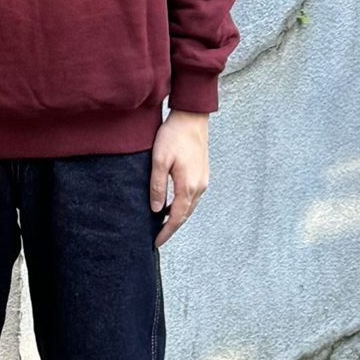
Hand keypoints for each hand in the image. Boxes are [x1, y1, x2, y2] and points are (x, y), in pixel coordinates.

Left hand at [150, 110, 209, 248]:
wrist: (191, 117)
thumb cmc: (173, 135)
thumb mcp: (159, 161)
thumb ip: (158, 187)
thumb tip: (157, 210)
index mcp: (188, 186)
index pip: (177, 218)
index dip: (166, 232)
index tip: (156, 242)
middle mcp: (199, 186)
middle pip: (186, 215)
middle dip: (172, 227)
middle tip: (158, 236)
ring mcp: (203, 180)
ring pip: (190, 206)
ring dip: (178, 216)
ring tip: (162, 223)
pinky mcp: (203, 173)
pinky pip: (193, 196)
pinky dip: (183, 205)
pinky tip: (173, 203)